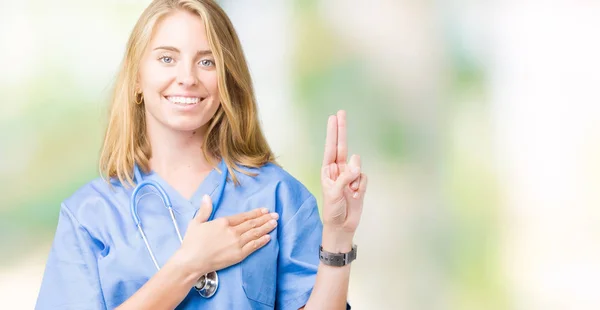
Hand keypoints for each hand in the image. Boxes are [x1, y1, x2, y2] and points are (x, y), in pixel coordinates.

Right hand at [176, 195, 278, 276]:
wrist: (192, 262)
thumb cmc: (192, 243)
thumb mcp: (196, 223)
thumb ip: (204, 210)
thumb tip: (207, 196)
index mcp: (223, 222)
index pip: (244, 216)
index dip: (255, 213)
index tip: (265, 210)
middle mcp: (232, 231)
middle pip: (252, 224)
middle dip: (265, 218)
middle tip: (276, 215)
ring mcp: (237, 243)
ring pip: (255, 233)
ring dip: (266, 228)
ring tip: (275, 223)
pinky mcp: (238, 255)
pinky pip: (253, 246)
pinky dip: (262, 241)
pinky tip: (268, 237)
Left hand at [321, 110, 367, 250]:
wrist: (343, 226)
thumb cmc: (332, 210)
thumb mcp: (334, 193)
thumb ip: (345, 177)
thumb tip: (356, 164)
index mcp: (328, 170)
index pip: (331, 147)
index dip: (333, 132)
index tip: (333, 117)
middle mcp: (339, 170)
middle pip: (342, 146)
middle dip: (342, 130)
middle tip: (341, 112)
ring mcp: (350, 176)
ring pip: (357, 165)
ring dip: (354, 177)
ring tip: (349, 192)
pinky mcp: (360, 183)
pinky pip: (364, 178)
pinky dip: (361, 186)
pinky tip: (356, 195)